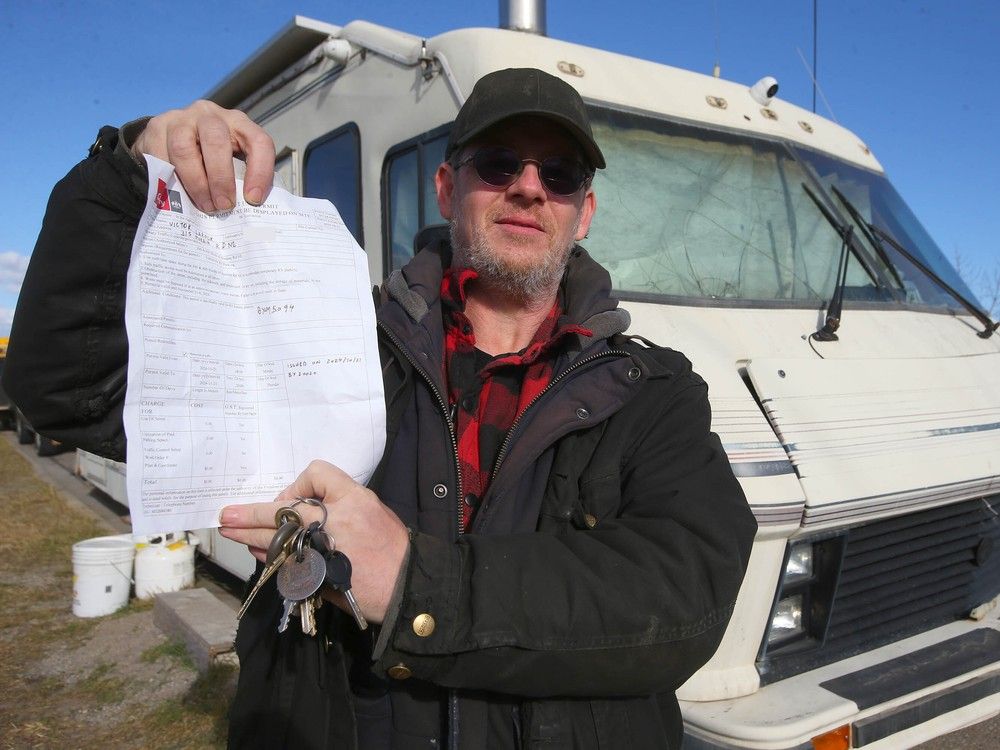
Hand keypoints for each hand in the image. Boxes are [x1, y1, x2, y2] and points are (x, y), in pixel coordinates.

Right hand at [133, 99, 274, 213]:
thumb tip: (247, 212)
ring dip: (196, 183)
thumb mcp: (231, 162)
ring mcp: (181, 118)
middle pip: (216, 140)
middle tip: (224, 205)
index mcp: (238, 123)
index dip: (260, 171)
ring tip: (204, 205)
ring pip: (184, 148)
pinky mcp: (156, 127)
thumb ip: (240, 179)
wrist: (170, 140)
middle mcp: (210, 115)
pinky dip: (170, 180)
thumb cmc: (210, 158)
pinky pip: (160, 156)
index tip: (254, 199)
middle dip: (221, 178)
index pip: (258, 140)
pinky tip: (178, 195)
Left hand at [219, 460, 409, 623]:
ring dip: (250, 534)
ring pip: (276, 537)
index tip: (293, 499)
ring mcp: (324, 549)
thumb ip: (340, 508)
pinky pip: (283, 563)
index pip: (316, 473)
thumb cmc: (393, 550)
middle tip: (228, 515)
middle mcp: (337, 520)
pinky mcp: (318, 575)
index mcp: (355, 499)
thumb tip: (298, 510)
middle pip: (282, 510)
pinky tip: (258, 553)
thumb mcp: (373, 512)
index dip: (298, 484)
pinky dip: (268, 557)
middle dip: (251, 513)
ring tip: (231, 531)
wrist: (407, 587)